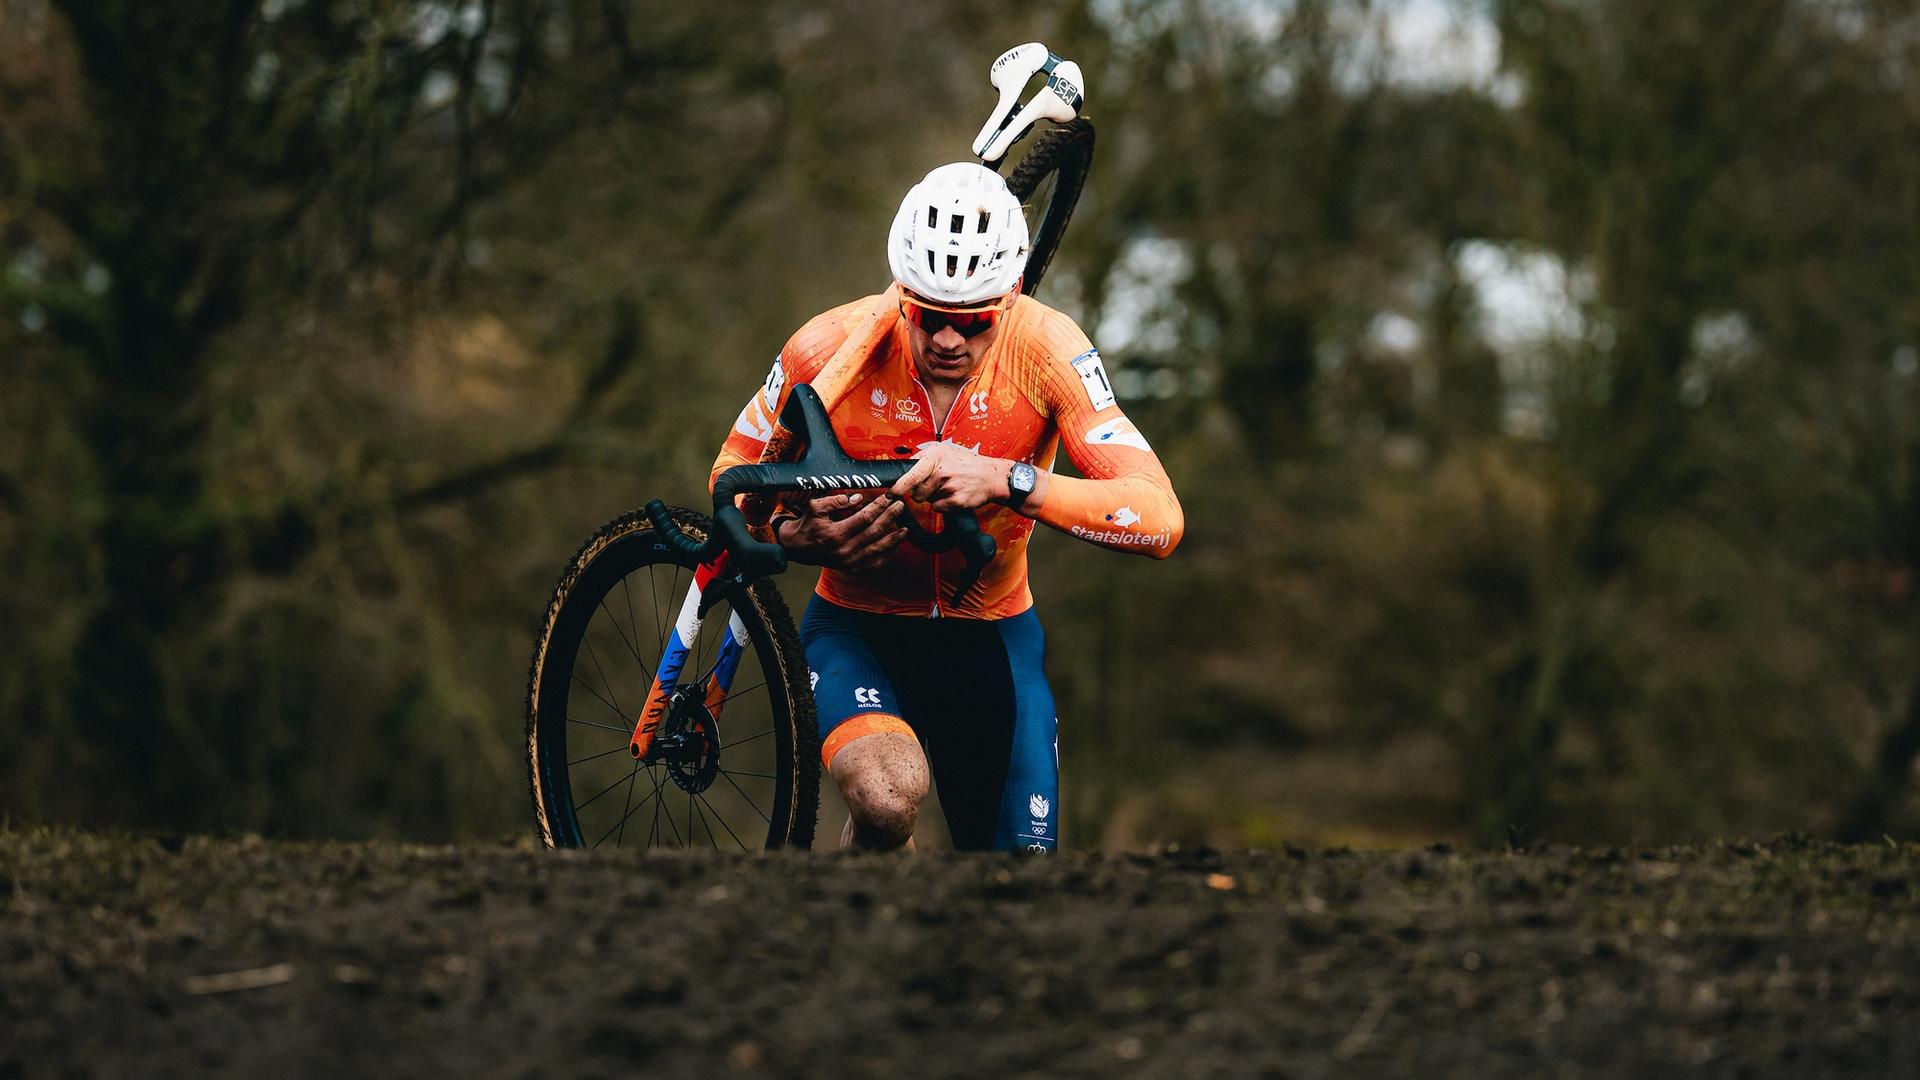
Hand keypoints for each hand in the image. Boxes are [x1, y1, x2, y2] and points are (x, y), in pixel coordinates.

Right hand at [774, 492, 908, 570]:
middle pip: (875, 531)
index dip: (879, 506)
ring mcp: (849, 561)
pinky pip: (874, 564)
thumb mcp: (815, 507)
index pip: (865, 517)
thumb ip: (836, 501)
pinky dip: (887, 555)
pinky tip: (895, 546)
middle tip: (901, 506)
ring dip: (894, 539)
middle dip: (890, 517)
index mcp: (836, 534)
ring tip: (905, 529)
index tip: (889, 497)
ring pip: (878, 549)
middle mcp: (844, 550)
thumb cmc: (806, 525)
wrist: (796, 548)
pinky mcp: (851, 568)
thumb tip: (859, 498)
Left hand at [890, 442, 1008, 510]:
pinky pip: (937, 508)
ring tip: (948, 487)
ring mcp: (949, 485)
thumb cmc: (966, 465)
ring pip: (926, 500)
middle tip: (936, 484)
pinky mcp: (956, 500)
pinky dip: (943, 505)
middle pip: (916, 491)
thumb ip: (925, 458)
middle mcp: (941, 469)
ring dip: (933, 497)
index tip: (890, 494)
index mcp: (936, 455)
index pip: (910, 474)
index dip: (898, 487)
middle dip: (921, 492)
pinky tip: (954, 495)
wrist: (991, 476)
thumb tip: (903, 466)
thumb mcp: (945, 451)